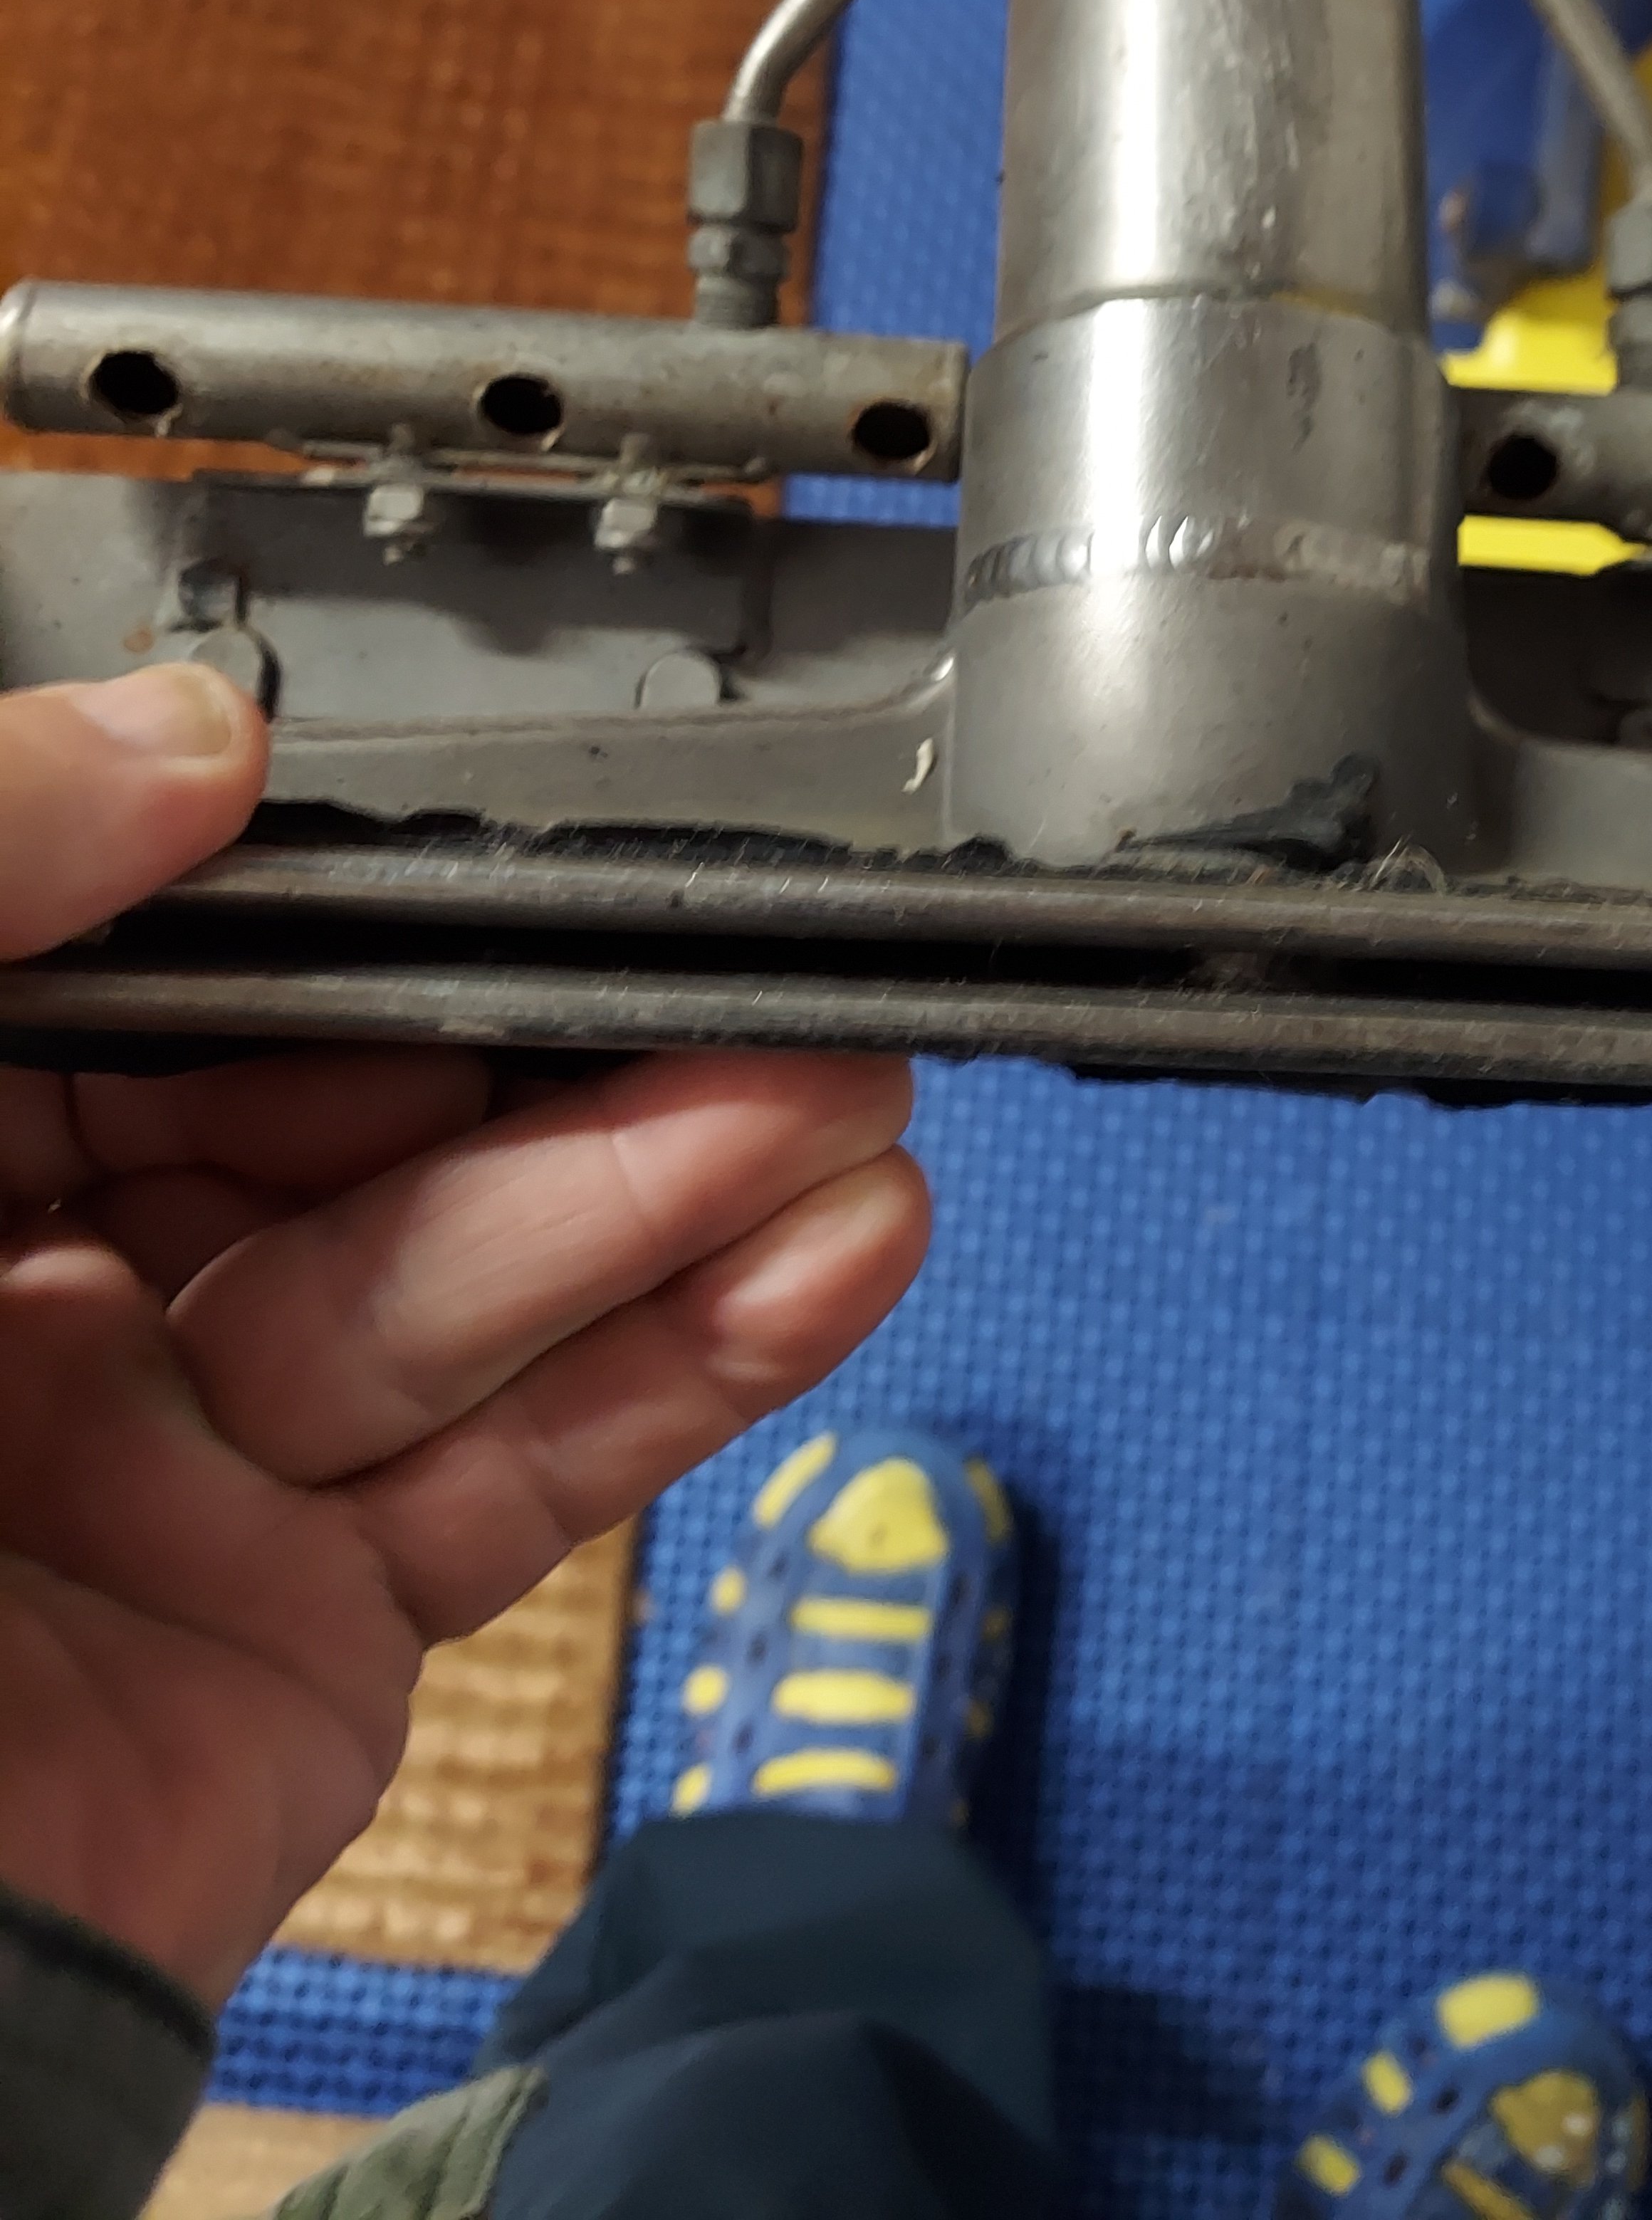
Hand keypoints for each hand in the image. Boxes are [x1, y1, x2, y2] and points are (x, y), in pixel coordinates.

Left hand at [0, 665, 928, 2002]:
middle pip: (349, 1128)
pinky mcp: (306, 1634)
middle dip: (555, 1048)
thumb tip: (192, 737)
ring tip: (850, 1091)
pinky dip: (688, 1371)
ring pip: (464, 1289)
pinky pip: (517, 1475)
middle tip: (750, 966)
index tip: (497, 851)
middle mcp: (36, 1301)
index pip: (167, 991)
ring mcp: (180, 1473)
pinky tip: (834, 1253)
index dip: (339, 923)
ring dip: (675, 1188)